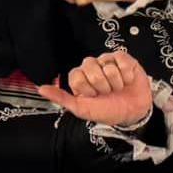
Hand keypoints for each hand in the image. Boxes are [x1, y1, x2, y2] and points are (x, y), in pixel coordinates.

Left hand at [38, 50, 152, 126]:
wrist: (131, 113)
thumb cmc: (106, 110)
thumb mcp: (81, 109)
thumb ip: (61, 98)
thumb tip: (41, 89)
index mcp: (80, 77)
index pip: (77, 75)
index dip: (87, 89)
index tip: (93, 96)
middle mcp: (92, 67)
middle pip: (91, 68)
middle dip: (102, 86)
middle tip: (106, 92)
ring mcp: (107, 61)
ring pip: (108, 66)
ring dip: (116, 82)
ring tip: (117, 88)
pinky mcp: (123, 58)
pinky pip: (121, 59)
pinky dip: (126, 75)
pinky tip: (126, 81)